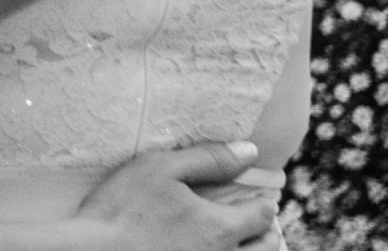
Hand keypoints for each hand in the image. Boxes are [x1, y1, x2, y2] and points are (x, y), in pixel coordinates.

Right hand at [75, 142, 278, 250]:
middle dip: (268, 233)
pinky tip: (213, 250)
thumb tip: (249, 151)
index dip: (264, 204)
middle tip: (263, 223)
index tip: (264, 198)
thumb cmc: (123, 207)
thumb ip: (208, 159)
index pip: (261, 216)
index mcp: (220, 227)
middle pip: (265, 249)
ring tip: (247, 243)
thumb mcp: (161, 169)